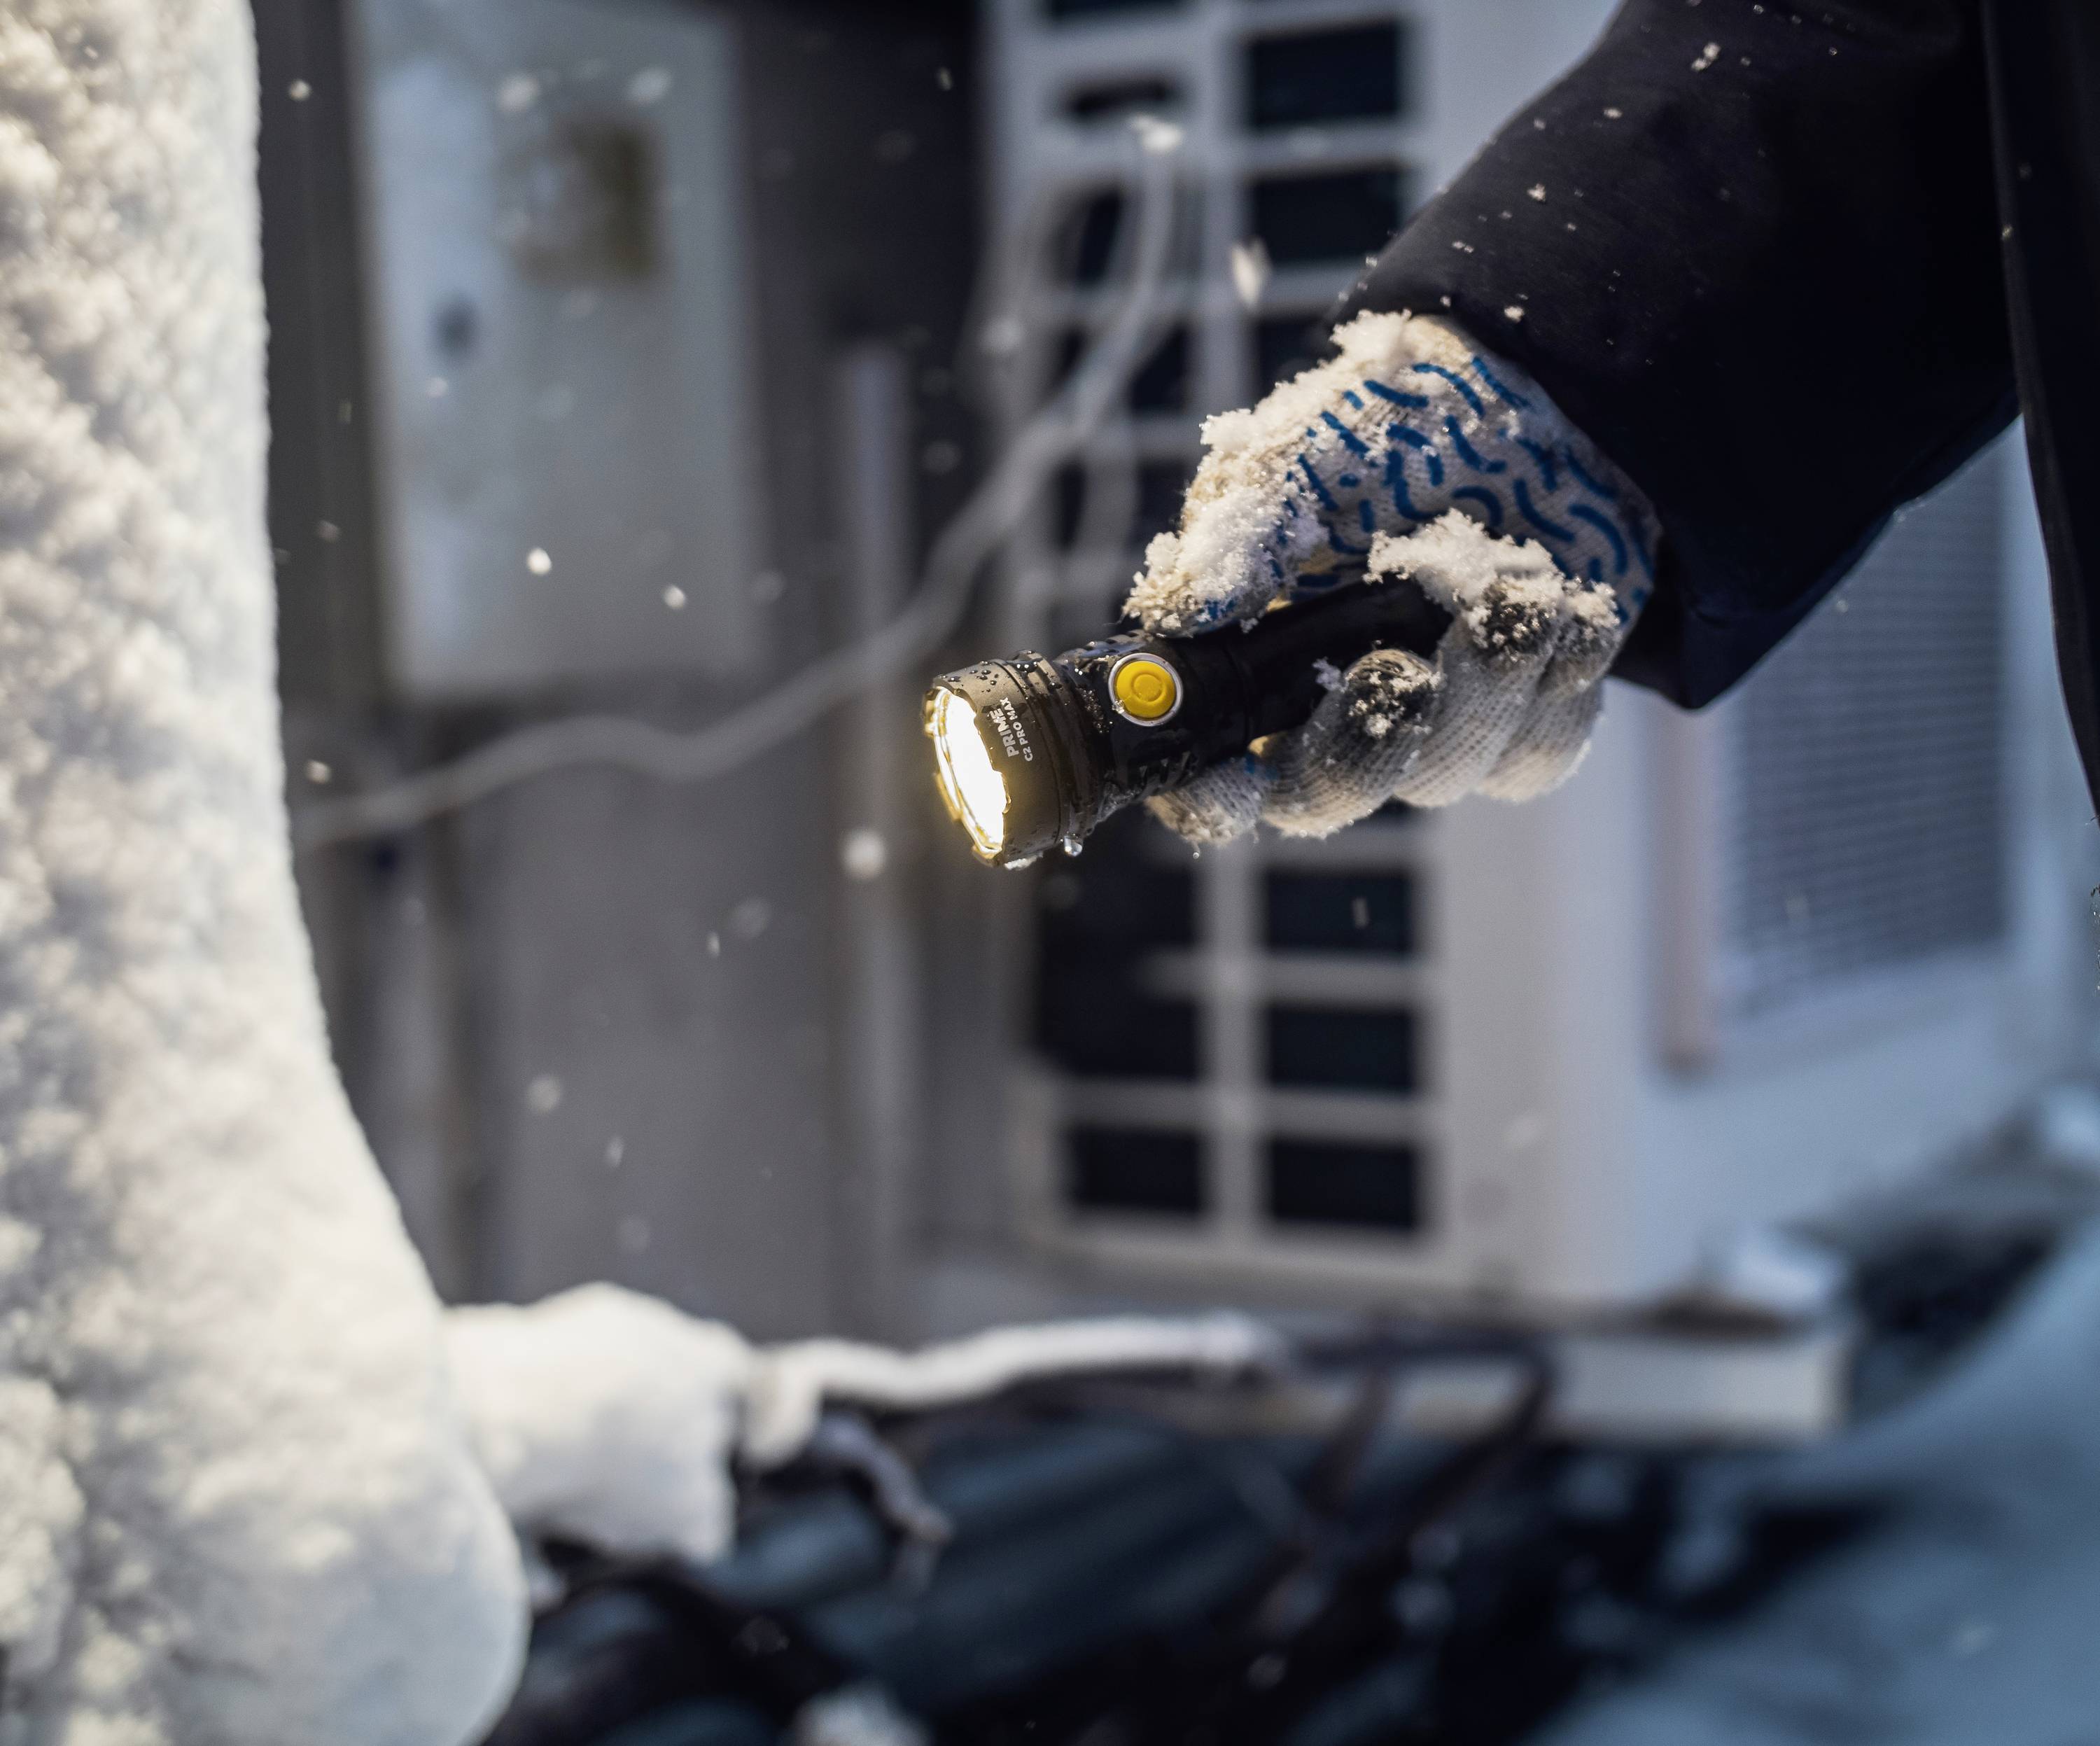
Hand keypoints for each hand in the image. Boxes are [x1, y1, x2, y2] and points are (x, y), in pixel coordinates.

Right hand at [1130, 313, 1656, 840]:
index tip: (1235, 785)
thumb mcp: (1287, 467)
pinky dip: (1558, 676)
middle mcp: (1336, 715)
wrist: (1522, 392)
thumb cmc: (1377, 428)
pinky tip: (1565, 602)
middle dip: (1369, 745)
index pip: (1214, 776)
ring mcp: (1435, 725)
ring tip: (1510, 587)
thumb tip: (1176, 609)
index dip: (1211, 801)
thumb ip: (1232, 542)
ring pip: (1448, 774)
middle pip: (1328, 798)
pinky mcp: (1530, 714)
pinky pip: (1543, 747)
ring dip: (1484, 684)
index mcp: (1255, 670)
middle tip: (1401, 671)